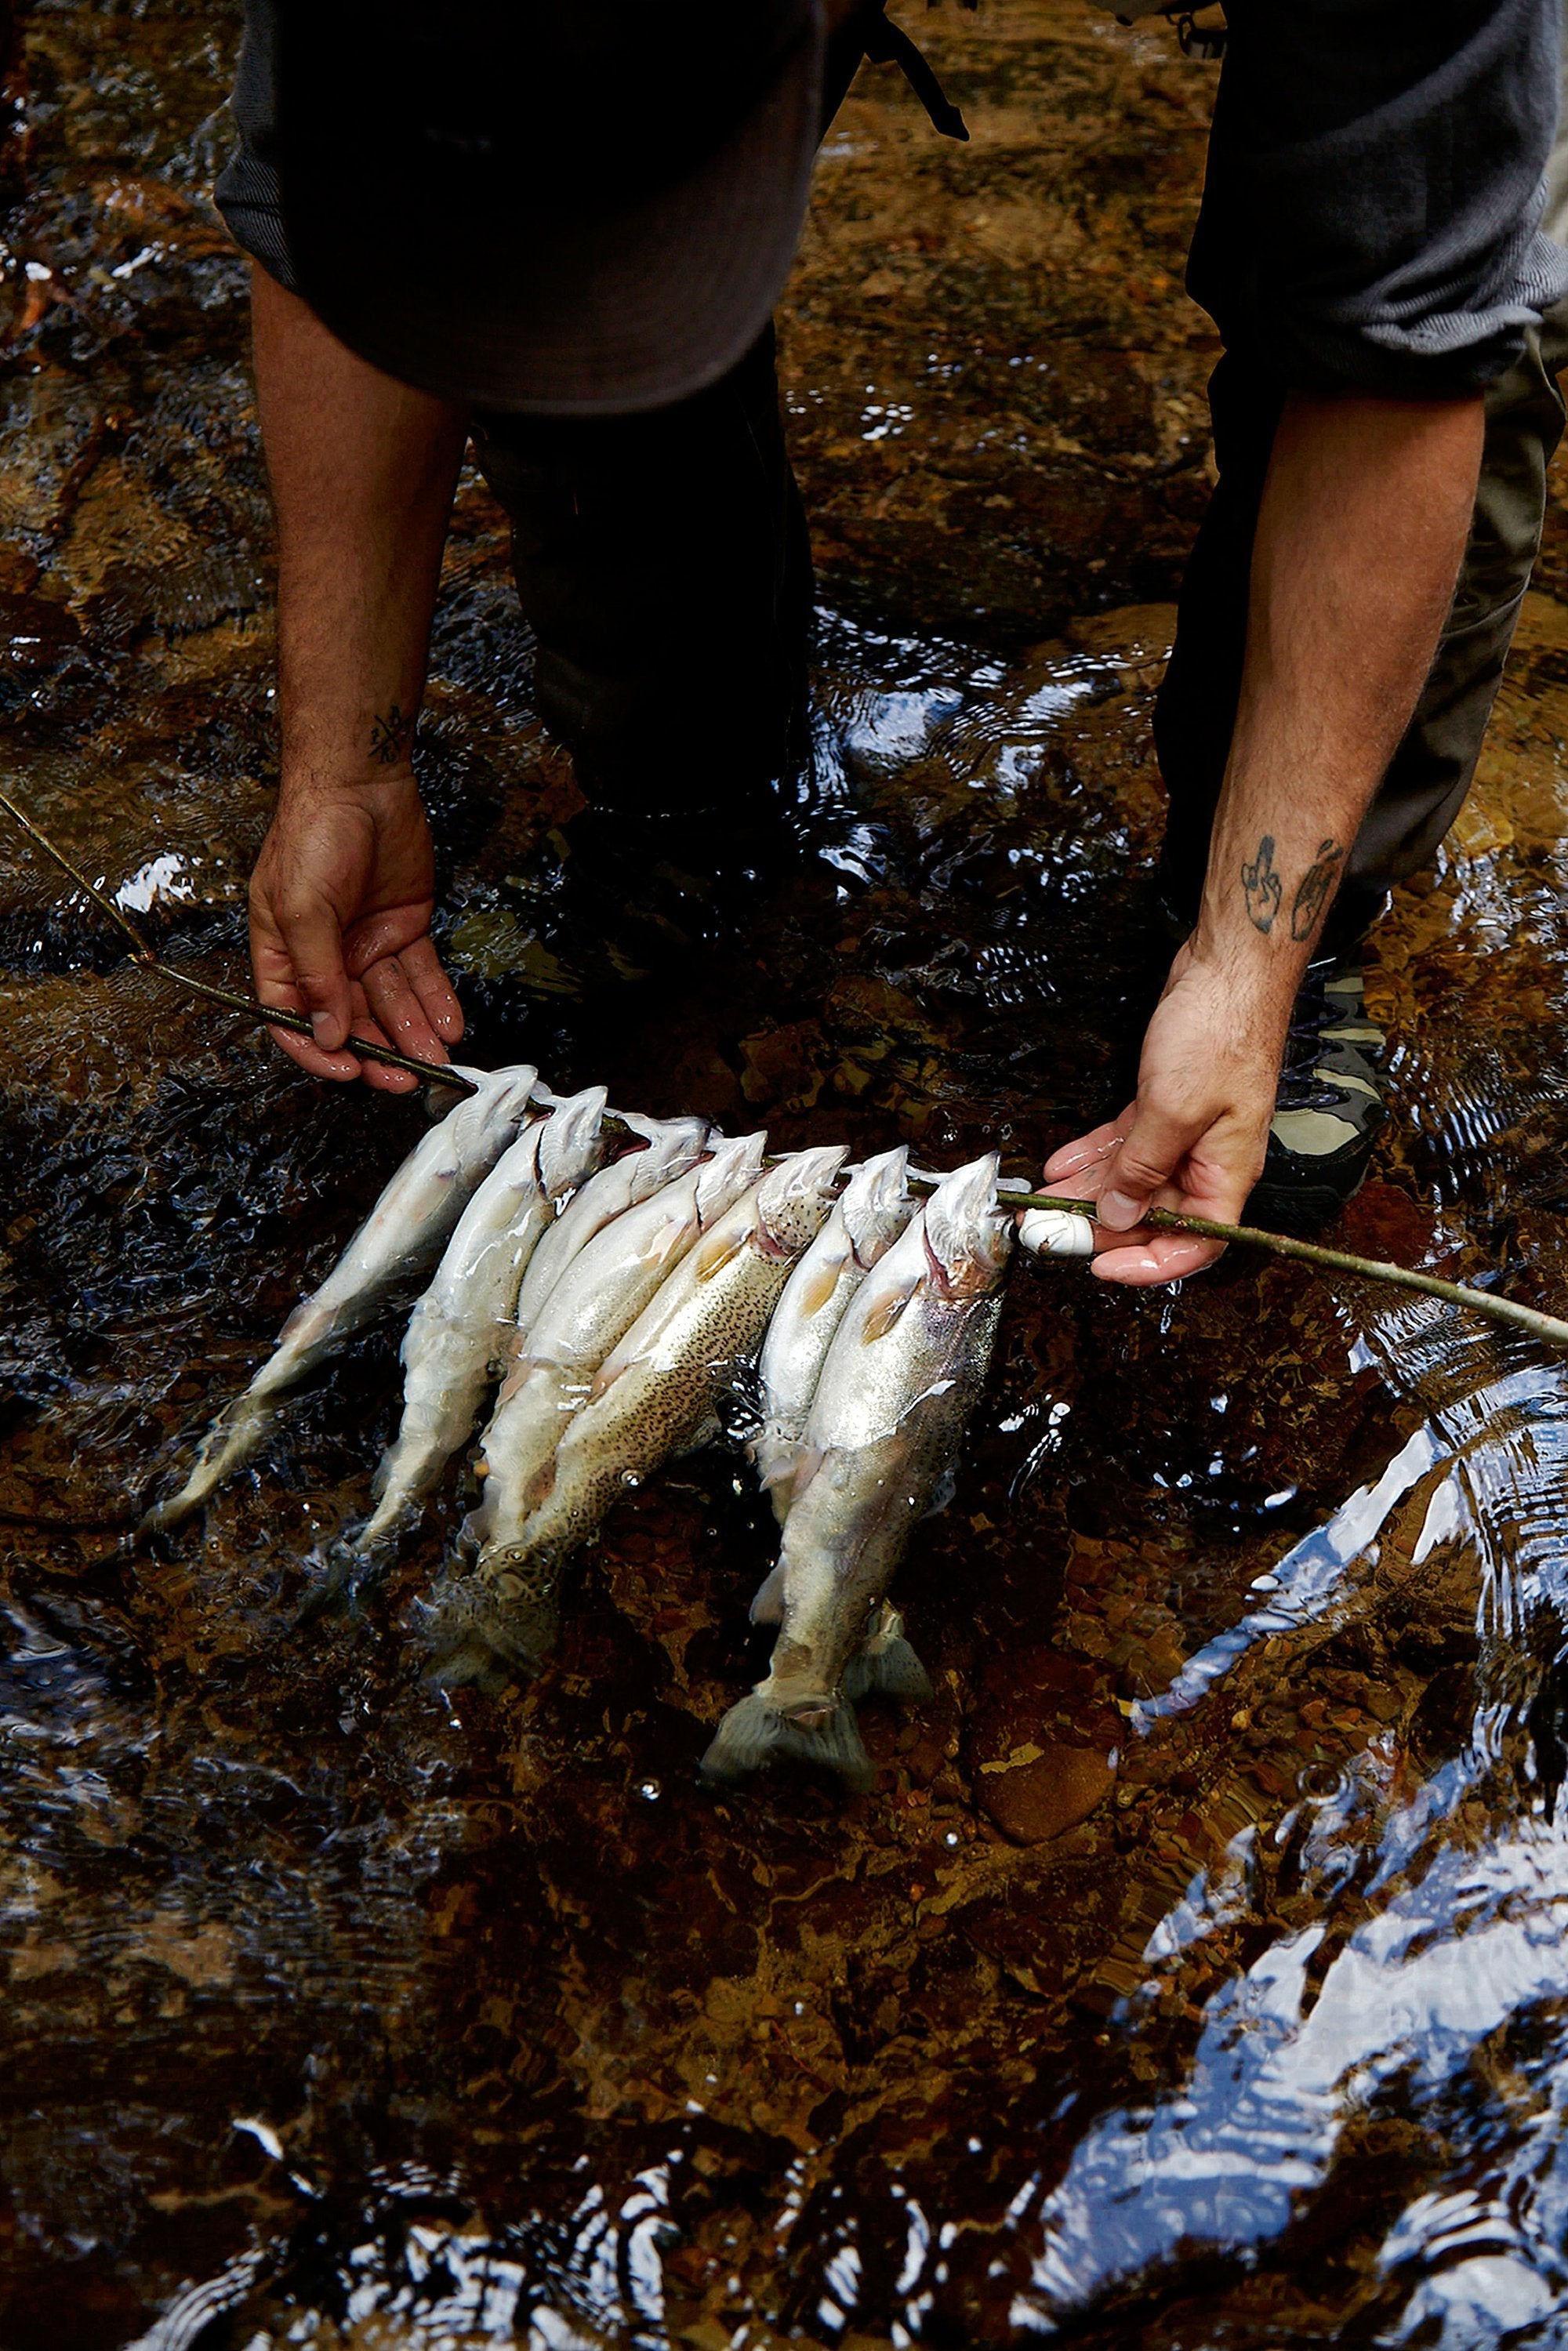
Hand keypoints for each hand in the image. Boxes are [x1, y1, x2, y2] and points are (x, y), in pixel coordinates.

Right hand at [248, 769, 463, 1092]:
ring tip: (437, 1060)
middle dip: (378, 1052)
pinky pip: (422, 977)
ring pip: (391, 1004)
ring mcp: (367, 945)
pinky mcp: (405, 930)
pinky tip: (450, 1025)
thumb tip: (327, 1033)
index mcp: (284, 954)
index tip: (348, 1070)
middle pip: (350, 1020)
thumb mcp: (301, 909)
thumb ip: (316, 975)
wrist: (362, 783)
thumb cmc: (314, 836)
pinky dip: (437, 1003)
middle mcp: (325, 957)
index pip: (294, 1020)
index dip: (318, 1050)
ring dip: (413, 1034)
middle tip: (405, 1078)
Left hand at [1042, 943, 1288, 1285]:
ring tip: (1040, 1203)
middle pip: (1154, 1215)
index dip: (1149, 1264)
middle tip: (1049, 1230)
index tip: (1101, 1268)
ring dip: (1086, 1192)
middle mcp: (1208, 1160)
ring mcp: (1186, 1133)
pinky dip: (1093, 1156)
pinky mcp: (1165, 1106)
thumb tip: (1119, 1219)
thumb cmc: (1220, 1032)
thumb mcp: (1173, 1110)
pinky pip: (1125, 1145)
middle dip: (1100, 1227)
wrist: (1228, 970)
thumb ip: (1143, 1170)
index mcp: (1227, 1173)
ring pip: (1131, 1180)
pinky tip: (1058, 1166)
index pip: (1196, 1244)